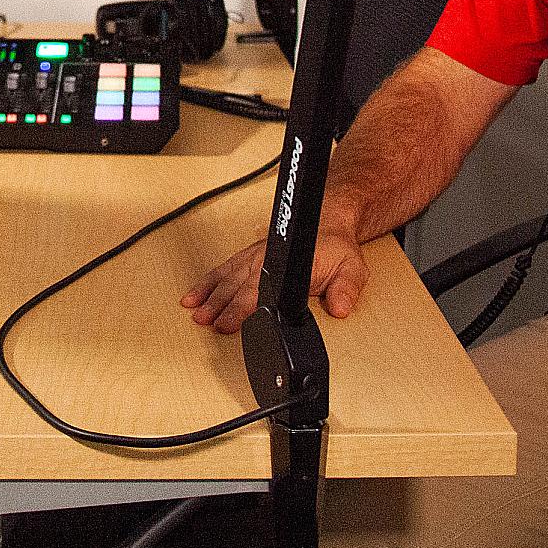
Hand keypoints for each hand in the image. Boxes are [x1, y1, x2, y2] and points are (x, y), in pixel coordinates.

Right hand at [181, 225, 369, 334]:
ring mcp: (255, 255)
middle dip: (219, 304)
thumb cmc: (336, 249)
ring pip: (227, 275)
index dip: (242, 307)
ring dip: (210, 294)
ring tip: (195, 311)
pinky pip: (225, 268)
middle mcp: (266, 256)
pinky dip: (209, 282)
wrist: (328, 225)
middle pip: (237, 284)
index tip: (229, 322)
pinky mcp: (249, 255)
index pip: (260, 288)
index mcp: (288, 262)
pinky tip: (197, 294)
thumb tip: (340, 306)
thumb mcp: (351, 269)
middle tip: (205, 320)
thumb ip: (346, 289)